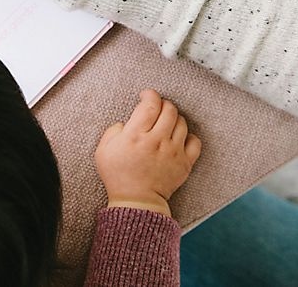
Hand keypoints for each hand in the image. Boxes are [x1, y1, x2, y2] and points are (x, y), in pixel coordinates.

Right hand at [95, 89, 201, 215]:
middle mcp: (157, 141)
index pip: (150, 105)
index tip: (146, 95)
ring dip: (174, 117)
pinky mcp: (184, 163)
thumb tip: (126, 122)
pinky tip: (178, 137)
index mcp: (136, 135)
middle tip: (156, 107)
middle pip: (169, 109)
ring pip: (182, 122)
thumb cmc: (117, 175)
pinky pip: (195, 141)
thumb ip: (113, 130)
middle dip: (162, 103)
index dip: (149, 94)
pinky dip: (189, 135)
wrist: (137, 202)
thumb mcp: (103, 150)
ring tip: (166, 122)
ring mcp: (173, 152)